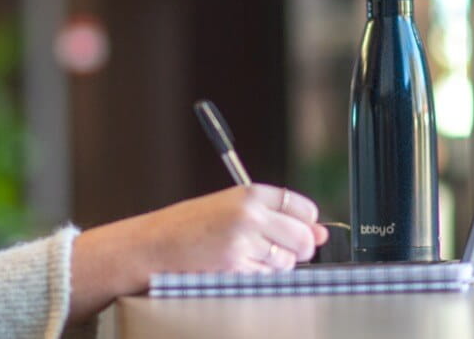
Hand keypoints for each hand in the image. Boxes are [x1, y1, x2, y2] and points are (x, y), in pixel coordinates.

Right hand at [67, 184, 328, 321]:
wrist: (152, 246)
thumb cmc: (188, 228)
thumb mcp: (229, 209)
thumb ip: (274, 217)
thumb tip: (320, 233)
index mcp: (250, 194)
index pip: (303, 208)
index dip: (306, 224)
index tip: (301, 232)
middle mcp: (251, 215)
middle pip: (303, 238)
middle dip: (297, 250)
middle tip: (271, 249)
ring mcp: (244, 243)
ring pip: (286, 262)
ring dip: (272, 265)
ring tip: (241, 256)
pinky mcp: (237, 268)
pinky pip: (266, 279)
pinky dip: (255, 278)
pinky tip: (233, 268)